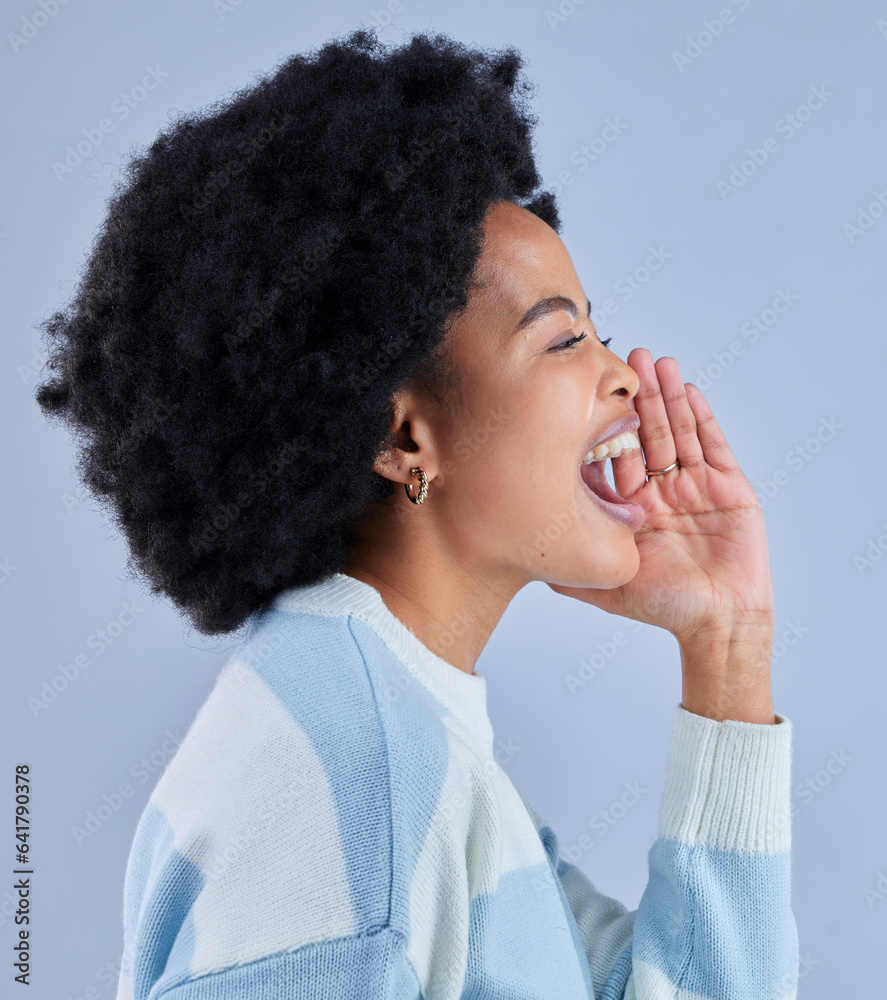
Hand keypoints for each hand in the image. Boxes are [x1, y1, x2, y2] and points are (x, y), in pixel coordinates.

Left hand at [548, 348, 773, 646]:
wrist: (719, 622)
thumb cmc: (664, 607)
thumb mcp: (606, 582)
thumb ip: (570, 564)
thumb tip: (521, 551)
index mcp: (631, 507)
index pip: (615, 455)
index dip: (605, 424)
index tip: (589, 392)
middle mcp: (660, 491)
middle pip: (647, 433)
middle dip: (637, 397)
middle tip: (623, 357)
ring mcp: (694, 486)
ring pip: (678, 431)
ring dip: (667, 396)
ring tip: (655, 362)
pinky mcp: (728, 486)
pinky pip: (712, 445)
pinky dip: (701, 417)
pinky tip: (688, 390)